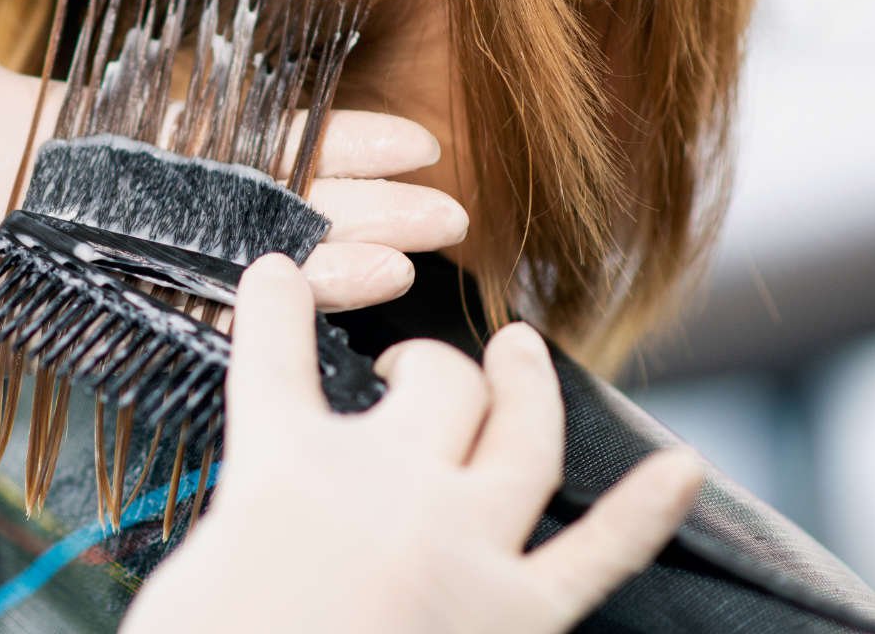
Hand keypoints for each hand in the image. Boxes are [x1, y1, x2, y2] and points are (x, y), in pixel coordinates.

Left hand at [0, 0, 466, 427]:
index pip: (230, 139)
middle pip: (250, 214)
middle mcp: (91, 211)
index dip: (322, 139)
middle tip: (453, 212)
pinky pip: (144, 335)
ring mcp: (69, 274)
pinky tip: (302, 321)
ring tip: (413, 265)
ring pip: (217, 278)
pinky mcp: (30, 330)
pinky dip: (224, 327)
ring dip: (316, 271)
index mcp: (81, 138)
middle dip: (354, 214)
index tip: (411, 131)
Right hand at [123, 255, 705, 633]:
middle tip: (409, 372)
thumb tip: (265, 510)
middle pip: (436, 383)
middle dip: (425, 365)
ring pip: (522, 436)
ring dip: (528, 386)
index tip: (282, 274)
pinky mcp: (518, 616)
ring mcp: (463, 545)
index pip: (274, 348)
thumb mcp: (190, 569)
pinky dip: (646, 513)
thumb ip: (237, 515)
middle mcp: (385, 485)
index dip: (276, 303)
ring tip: (525, 354)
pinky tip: (684, 468)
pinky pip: (599, 555)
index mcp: (284, 466)